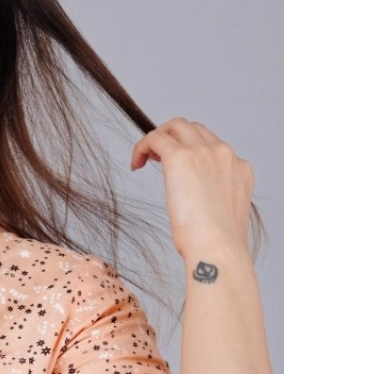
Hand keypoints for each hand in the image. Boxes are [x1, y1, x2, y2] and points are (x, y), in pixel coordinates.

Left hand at [131, 118, 253, 258]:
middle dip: (173, 138)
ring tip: (144, 159)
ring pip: (176, 126)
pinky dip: (141, 146)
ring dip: (158, 138)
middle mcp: (224, 155)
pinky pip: (155, 137)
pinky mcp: (180, 157)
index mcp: (238, 169)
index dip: (190, 151)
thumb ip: (214, 202)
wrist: (217, 247)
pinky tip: (135, 165)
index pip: (212, 146)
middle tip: (156, 159)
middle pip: (194, 129)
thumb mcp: (223, 217)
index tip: (176, 169)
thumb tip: (196, 208)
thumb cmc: (217, 243)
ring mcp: (203, 152)